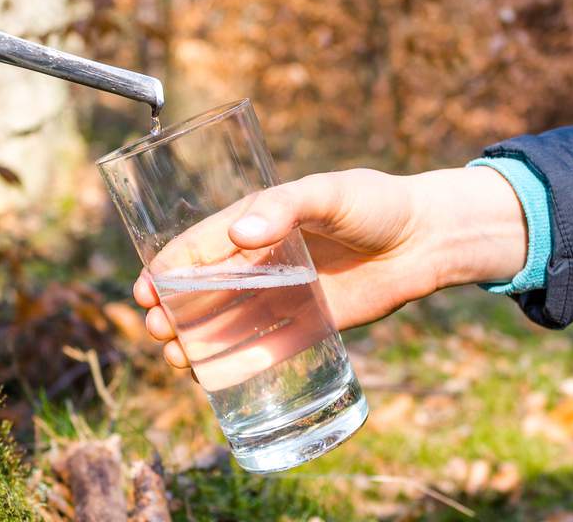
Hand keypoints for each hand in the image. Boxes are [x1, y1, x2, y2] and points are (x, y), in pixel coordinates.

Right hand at [132, 167, 527, 369]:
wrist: (427, 239)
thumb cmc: (374, 204)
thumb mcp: (327, 193)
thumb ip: (285, 207)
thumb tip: (238, 233)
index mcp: (258, 222)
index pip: (199, 246)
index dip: (168, 268)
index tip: (145, 291)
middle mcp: (262, 260)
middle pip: (205, 290)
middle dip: (175, 311)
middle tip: (158, 331)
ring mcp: (284, 294)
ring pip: (227, 322)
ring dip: (197, 340)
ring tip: (177, 359)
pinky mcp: (310, 324)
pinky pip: (265, 346)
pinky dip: (237, 363)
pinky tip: (213, 378)